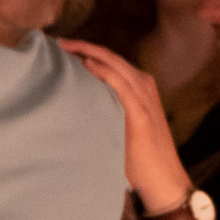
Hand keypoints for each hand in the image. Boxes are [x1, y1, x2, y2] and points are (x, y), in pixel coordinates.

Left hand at [60, 40, 187, 212]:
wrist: (161, 178)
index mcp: (139, 87)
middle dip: (84, 47)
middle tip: (57, 42)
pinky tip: (87, 65)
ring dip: (90, 53)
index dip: (87, 50)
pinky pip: (123, 85)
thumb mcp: (117, 123)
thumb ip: (103, 107)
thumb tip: (70, 101)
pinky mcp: (143, 113)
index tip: (62, 47)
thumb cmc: (136, 155)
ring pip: (117, 66)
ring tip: (66, 48)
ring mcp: (145, 99)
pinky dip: (106, 72)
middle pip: (111, 58)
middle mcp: (144, 88)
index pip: (111, 61)